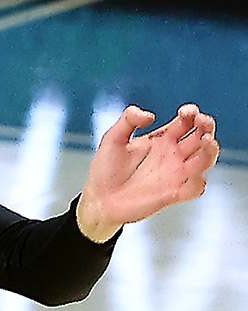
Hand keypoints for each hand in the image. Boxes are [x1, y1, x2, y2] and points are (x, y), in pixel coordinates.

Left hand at [76, 104, 217, 241]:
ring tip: (206, 141)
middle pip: (202, 137)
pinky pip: (196, 188)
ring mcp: (175, 174)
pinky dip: (199, 182)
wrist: (99, 199)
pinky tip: (192, 176)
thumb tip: (150, 115)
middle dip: (207, 126)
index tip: (186, 112)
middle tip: (200, 121)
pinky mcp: (173, 194)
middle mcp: (172, 155)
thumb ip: (128, 120)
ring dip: (211, 150)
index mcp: (162, 140)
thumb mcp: (113, 138)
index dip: (192, 114)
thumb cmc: (105, 169)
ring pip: (206, 160)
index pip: (187, 122)